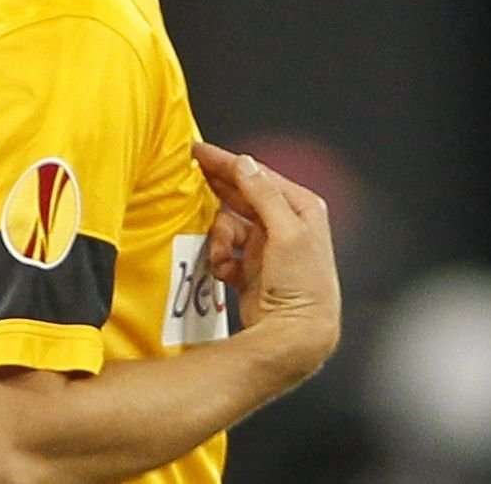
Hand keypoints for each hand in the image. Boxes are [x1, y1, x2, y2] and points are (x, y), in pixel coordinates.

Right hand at [189, 141, 341, 370]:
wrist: (296, 337)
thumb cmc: (302, 284)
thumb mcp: (286, 232)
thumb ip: (263, 195)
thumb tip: (244, 163)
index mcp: (300, 207)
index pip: (257, 175)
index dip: (226, 163)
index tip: (197, 152)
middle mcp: (285, 224)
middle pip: (241, 198)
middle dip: (216, 196)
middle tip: (188, 185)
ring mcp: (267, 248)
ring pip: (228, 227)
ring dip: (219, 239)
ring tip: (221, 256)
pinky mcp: (252, 271)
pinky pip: (225, 254)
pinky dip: (220, 260)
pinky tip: (223, 271)